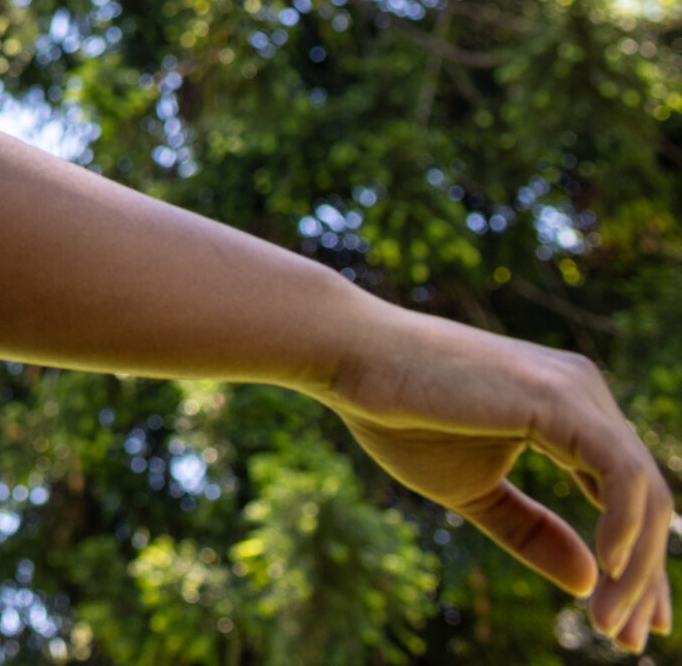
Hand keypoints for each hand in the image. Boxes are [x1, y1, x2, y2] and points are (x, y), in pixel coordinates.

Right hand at [326, 308, 673, 652]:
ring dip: (637, 568)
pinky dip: (626, 526)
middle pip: (645, 499)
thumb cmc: (399, 416)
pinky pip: (621, 473)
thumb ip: (531, 531)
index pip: (626, 495)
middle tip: (631, 639)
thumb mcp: (473, 491)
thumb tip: (588, 582)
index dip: (636, 564)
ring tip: (612, 624)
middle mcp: (585, 394)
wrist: (351, 359)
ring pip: (644, 492)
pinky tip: (612, 569)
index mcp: (569, 411)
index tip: (630, 623)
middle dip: (643, 577)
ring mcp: (577, 391)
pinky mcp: (560, 398)